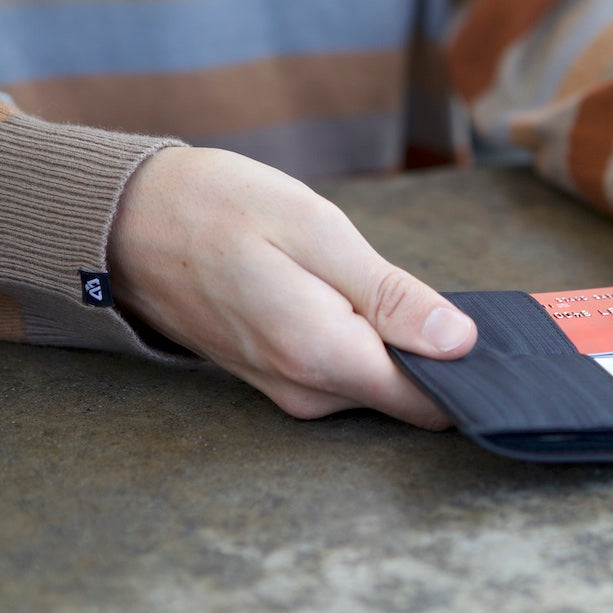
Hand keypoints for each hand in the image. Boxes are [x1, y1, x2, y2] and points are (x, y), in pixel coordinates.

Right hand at [108, 147, 476, 427]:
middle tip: (419, 288)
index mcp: (324, 357)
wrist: (128, 221)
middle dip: (430, 351)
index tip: (484, 334)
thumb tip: (459, 343)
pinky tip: (342, 296)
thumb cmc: (221, 209)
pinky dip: (361, 342)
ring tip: (369, 282)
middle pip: (408, 395)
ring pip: (377, 384)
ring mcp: (289, 390)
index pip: (429, 402)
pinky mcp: (279, 378)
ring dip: (392, 343)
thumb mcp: (317, 233)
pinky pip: (345, 373)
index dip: (466, 371)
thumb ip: (392, 297)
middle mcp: (308, 392)